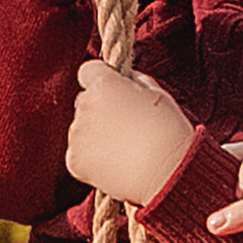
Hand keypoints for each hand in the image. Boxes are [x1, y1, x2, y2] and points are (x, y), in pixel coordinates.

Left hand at [66, 58, 195, 208]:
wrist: (165, 171)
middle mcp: (85, 105)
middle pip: (84, 102)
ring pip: (81, 130)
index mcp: (104, 84)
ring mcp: (77, 133)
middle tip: (124, 128)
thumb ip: (134, 81)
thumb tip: (124, 79)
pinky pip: (79, 155)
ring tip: (124, 150)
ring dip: (95, 136)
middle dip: (99, 111)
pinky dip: (92, 160)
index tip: (111, 92)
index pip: (88, 71)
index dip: (100, 81)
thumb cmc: (168, 130)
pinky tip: (115, 164)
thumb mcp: (157, 93)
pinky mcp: (74, 160)